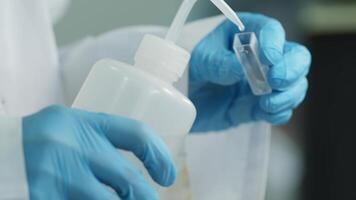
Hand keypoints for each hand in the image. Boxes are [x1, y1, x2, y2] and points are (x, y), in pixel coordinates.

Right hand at [23, 105, 174, 199]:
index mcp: (81, 123)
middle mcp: (73, 148)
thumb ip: (97, 141)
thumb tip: (132, 172)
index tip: (167, 174)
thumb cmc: (34, 142)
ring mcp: (58, 178)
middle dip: (146, 197)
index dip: (160, 156)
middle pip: (130, 181)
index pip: (137, 134)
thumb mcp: (66, 128)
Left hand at [189, 13, 310, 131]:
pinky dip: (279, 113)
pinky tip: (266, 114)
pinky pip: (279, 109)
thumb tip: (244, 68)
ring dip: (288, 95)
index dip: (275, 43)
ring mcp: (261, 82)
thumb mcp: (199, 59)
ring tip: (267, 104)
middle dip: (291, 70)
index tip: (269, 59)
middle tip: (277, 81)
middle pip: (294, 57)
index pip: (271, 31)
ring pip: (293, 85)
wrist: (177, 97)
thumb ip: (220, 63)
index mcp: (245, 34)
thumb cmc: (186, 67)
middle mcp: (259, 57)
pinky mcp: (256, 106)